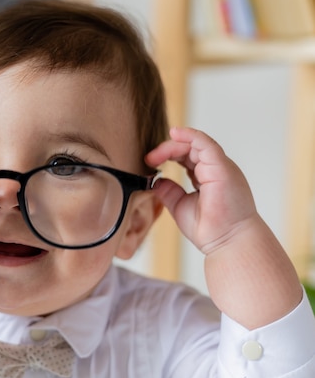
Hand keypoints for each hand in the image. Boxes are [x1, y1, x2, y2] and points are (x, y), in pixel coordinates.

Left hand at [145, 127, 256, 254]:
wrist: (229, 243)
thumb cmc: (211, 229)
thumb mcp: (180, 206)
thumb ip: (169, 191)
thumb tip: (156, 180)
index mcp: (208, 177)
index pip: (187, 157)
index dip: (168, 155)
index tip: (150, 161)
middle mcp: (216, 169)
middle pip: (189, 148)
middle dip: (166, 150)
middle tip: (149, 159)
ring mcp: (221, 167)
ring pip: (196, 144)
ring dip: (173, 145)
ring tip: (155, 155)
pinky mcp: (222, 168)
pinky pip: (206, 144)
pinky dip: (190, 135)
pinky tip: (174, 134)